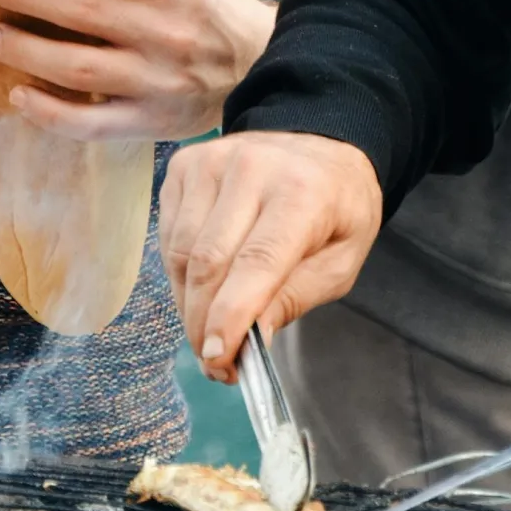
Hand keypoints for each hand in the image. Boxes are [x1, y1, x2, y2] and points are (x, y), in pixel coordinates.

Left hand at [0, 0, 276, 140]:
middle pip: (82, 10)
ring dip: (24, 50)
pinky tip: (19, 95)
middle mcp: (168, 34)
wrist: (258, 64)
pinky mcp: (151, 121)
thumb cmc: (205, 5)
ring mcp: (158, 82)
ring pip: (77, 68)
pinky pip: (92, 124)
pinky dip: (49, 113)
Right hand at [158, 132, 382, 381]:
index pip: (256, 262)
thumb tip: (250, 340)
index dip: (230, 315)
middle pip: (209, 262)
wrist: (323, 147)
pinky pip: (169, 235)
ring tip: (210, 331)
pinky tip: (203, 289)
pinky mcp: (185, 165)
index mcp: (303, 193)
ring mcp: (212, 162)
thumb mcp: (341, 261)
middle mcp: (253, 169)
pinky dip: (181, 274)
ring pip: (182, 253)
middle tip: (216, 362)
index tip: (219, 358)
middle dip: (204, 323)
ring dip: (189, 304)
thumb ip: (295, 298)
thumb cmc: (338, 209)